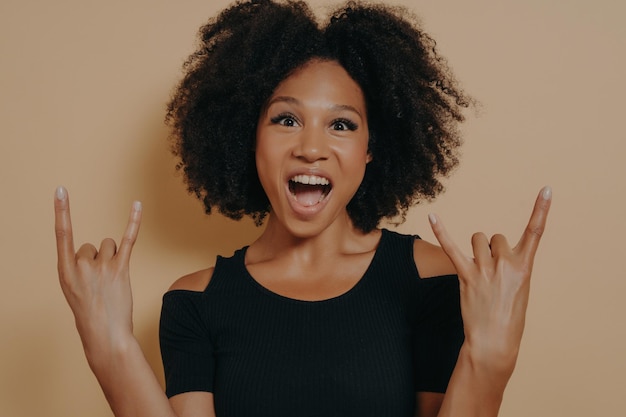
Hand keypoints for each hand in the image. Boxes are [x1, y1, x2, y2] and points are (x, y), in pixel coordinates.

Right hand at [54, 186, 141, 361]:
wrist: (105, 334)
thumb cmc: (90, 312)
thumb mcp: (72, 289)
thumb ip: (78, 267)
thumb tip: (95, 250)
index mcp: (64, 270)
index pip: (62, 234)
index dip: (62, 211)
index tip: (61, 190)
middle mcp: (81, 264)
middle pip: (93, 245)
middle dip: (99, 260)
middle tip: (100, 285)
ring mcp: (102, 266)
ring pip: (109, 245)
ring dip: (113, 259)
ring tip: (112, 282)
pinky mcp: (121, 268)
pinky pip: (128, 238)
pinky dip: (134, 221)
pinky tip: (137, 204)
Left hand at [429, 186, 551, 374]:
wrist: (494, 340)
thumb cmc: (509, 316)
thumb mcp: (519, 288)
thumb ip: (510, 265)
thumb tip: (492, 250)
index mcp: (524, 266)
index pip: (536, 231)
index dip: (542, 209)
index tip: (546, 189)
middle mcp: (506, 263)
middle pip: (495, 237)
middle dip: (492, 250)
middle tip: (492, 275)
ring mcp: (485, 268)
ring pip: (477, 239)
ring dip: (476, 250)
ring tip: (478, 272)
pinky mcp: (466, 275)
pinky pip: (451, 248)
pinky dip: (441, 231)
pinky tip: (432, 216)